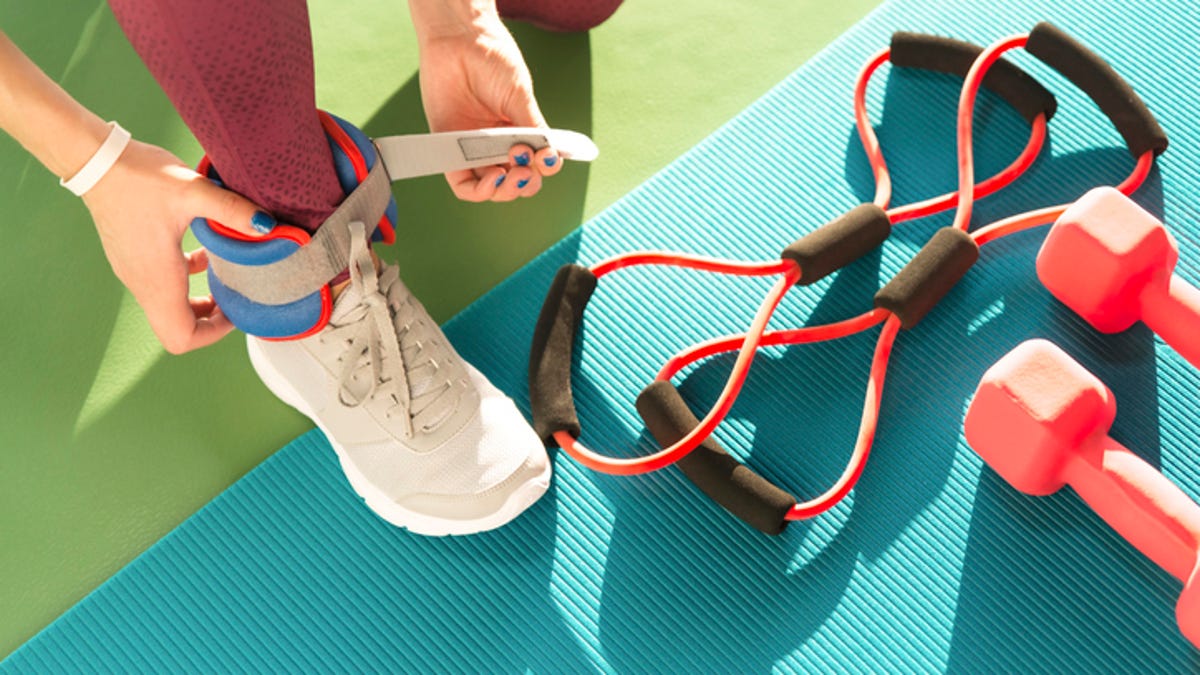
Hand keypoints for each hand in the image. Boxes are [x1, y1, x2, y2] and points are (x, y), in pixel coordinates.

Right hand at [82, 140, 272, 353]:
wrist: (94, 159)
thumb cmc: (138, 177)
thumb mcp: (193, 191)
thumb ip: (232, 210)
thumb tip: (269, 226)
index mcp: (157, 279)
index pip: (181, 337)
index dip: (212, 334)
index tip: (235, 312)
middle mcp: (142, 282)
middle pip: (177, 329)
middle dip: (209, 321)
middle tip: (235, 298)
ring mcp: (135, 271)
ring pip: (170, 307)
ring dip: (199, 301)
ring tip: (226, 277)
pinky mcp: (133, 256)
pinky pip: (162, 283)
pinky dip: (187, 279)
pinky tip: (205, 252)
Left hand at [412, 4, 561, 201]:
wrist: (459, 38)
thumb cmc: (491, 59)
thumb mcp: (520, 97)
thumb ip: (533, 130)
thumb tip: (551, 158)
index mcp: (517, 130)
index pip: (534, 165)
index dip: (542, 170)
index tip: (545, 158)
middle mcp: (496, 143)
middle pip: (514, 181)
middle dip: (524, 183)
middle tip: (524, 167)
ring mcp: (473, 147)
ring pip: (491, 188)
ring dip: (504, 190)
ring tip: (508, 175)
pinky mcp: (449, 147)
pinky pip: (462, 183)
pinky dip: (478, 190)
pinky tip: (492, 178)